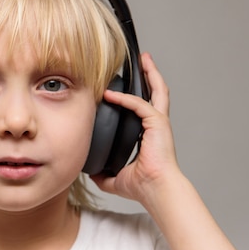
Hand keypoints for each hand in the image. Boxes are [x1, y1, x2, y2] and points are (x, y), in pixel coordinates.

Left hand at [90, 53, 181, 203]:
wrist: (155, 190)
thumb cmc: (143, 187)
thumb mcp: (115, 178)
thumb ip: (103, 174)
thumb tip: (89, 173)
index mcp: (149, 134)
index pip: (143, 108)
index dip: (136, 94)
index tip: (125, 85)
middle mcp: (156, 126)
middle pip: (156, 92)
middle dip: (150, 74)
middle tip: (143, 60)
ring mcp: (159, 123)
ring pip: (157, 91)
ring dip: (150, 74)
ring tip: (143, 58)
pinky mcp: (158, 124)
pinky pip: (139, 105)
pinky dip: (125, 98)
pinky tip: (111, 94)